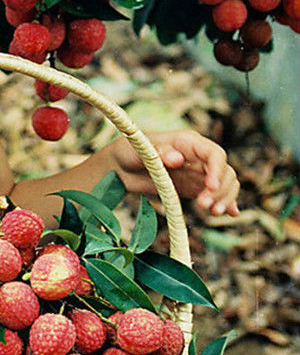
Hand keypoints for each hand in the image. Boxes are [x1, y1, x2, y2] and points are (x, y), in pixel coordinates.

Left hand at [110, 129, 239, 216]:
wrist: (121, 167)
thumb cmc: (131, 151)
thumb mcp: (141, 149)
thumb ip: (159, 152)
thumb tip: (177, 158)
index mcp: (188, 142)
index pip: (214, 154)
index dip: (217, 170)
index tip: (210, 187)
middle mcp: (198, 156)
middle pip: (225, 171)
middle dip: (220, 189)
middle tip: (204, 206)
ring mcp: (199, 172)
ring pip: (225, 183)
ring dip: (224, 198)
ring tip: (212, 212)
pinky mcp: (195, 187)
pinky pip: (217, 193)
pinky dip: (227, 201)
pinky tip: (231, 212)